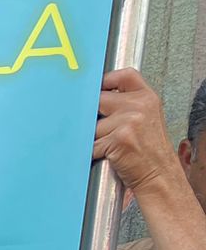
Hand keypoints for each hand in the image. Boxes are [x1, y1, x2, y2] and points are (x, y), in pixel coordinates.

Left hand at [94, 70, 177, 197]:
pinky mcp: (118, 139)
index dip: (106, 81)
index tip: (96, 91)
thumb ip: (128, 103)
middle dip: (94, 116)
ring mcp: (128, 121)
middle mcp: (139, 105)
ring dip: (94, 138)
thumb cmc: (149, 149)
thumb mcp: (146, 117)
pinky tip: (106, 155)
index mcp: (147, 97)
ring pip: (92, 126)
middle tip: (102, 130)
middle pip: (99, 100)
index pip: (124, 76)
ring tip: (109, 146)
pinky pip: (91, 144)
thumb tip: (96, 98)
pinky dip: (93, 152)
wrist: (158, 173)